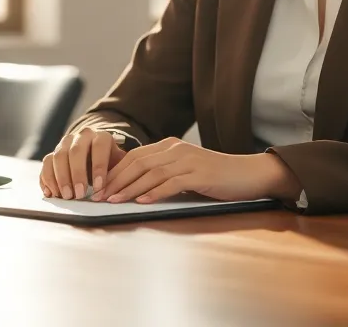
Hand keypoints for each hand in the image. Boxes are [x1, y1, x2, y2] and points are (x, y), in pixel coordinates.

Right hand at [39, 129, 127, 199]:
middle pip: (76, 152)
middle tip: (79, 194)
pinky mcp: (53, 153)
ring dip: (61, 178)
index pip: (99, 147)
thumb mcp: (118, 164)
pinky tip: (51, 193)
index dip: (99, 167)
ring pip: (58, 156)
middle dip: (77, 175)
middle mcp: (81, 136)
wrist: (94, 153)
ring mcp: (65, 143)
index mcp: (100, 136)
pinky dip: (47, 179)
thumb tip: (118, 190)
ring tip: (66, 196)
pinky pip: (46, 163)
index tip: (98, 187)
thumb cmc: (109, 162)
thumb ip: (118, 173)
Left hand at [100, 137, 299, 204]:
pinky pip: (172, 183)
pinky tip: (142, 201)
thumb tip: (135, 189)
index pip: (134, 156)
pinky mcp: (200, 174)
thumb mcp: (185, 171)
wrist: (249, 174)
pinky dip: (155, 192)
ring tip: (113, 200)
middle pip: (138, 162)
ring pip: (151, 172)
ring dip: (129, 187)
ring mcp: (189, 160)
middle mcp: (177, 149)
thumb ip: (163, 174)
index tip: (98, 187)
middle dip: (115, 180)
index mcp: (170, 146)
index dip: (114, 172)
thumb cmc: (215, 176)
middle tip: (98, 196)